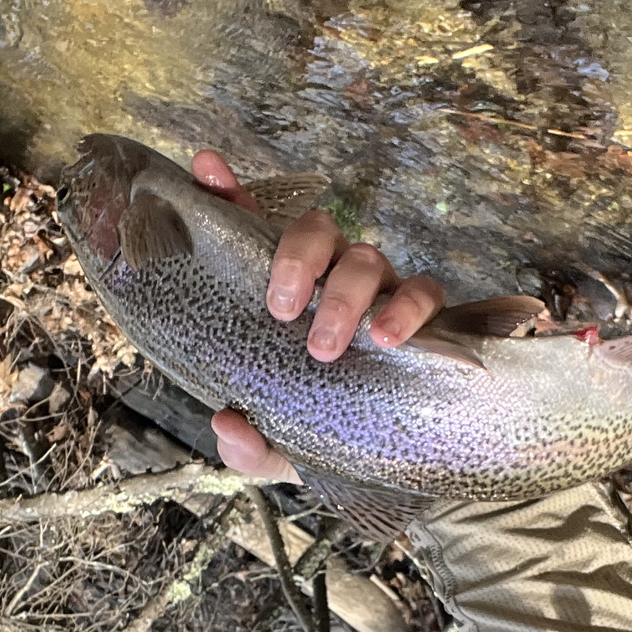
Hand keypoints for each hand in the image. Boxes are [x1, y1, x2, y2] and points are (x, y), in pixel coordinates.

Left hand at [189, 149, 447, 482]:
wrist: (385, 463)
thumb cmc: (320, 434)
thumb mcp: (275, 447)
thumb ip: (247, 444)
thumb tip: (227, 423)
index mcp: (282, 292)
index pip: (251, 230)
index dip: (228, 193)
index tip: (206, 169)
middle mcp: (328, 278)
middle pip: (314, 231)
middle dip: (295, 259)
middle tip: (281, 311)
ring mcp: (376, 290)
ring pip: (363, 257)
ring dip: (345, 295)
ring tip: (326, 346)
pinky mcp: (424, 314)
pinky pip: (424, 291)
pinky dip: (406, 308)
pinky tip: (389, 339)